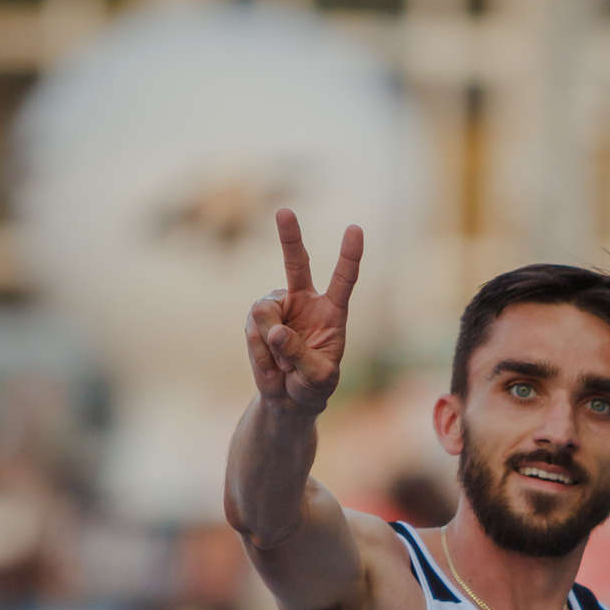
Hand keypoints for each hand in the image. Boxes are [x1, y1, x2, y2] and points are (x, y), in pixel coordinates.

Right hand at [245, 208, 362, 412]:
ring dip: (271, 342)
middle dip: (289, 237)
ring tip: (283, 363)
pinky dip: (260, 351)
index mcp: (332, 312)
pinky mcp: (257, 320)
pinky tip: (271, 364)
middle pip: (297, 264)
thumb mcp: (318, 376)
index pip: (343, 280)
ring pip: (265, 310)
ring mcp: (278, 308)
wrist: (288, 398)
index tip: (355, 229)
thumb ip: (300, 354)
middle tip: (284, 211)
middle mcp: (305, 302)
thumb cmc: (313, 386)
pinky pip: (253, 328)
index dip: (349, 256)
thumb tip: (276, 330)